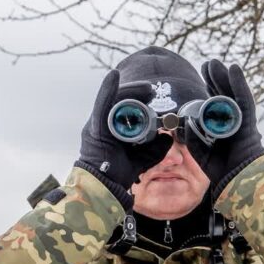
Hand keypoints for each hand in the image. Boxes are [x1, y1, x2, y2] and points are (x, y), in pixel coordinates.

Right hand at [75, 70, 172, 202]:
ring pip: (113, 100)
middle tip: (151, 90)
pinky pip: (102, 105)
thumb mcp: (144, 158)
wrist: (105, 187)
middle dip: (136, 93)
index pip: (125, 107)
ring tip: (145, 87)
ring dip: (129, 90)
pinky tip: (114, 76)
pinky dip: (107, 90)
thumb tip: (168, 137)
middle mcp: (103, 124)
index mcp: (112, 129)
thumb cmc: (119, 173)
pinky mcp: (95, 128)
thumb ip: (156, 148)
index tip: (152, 94)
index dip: (138, 98)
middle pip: (119, 101)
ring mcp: (97, 125)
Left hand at [186, 60, 263, 194]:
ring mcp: (241, 120)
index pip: (215, 103)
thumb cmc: (223, 170)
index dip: (210, 89)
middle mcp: (232, 121)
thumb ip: (193, 139)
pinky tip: (233, 69)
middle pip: (224, 95)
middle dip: (215, 79)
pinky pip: (243, 99)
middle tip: (207, 64)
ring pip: (232, 94)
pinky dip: (239, 83)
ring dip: (224, 77)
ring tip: (215, 63)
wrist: (238, 182)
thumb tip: (186, 122)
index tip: (203, 76)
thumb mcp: (201, 153)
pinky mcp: (247, 121)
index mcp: (222, 127)